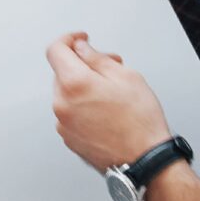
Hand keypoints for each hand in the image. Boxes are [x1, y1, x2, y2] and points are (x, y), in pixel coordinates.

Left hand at [46, 32, 171, 171]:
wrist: (144, 161)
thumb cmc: (140, 123)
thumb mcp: (126, 76)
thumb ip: (97, 57)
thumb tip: (82, 48)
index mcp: (74, 84)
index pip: (55, 50)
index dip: (69, 39)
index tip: (80, 39)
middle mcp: (62, 104)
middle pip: (62, 72)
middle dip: (83, 64)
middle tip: (110, 66)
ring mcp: (63, 124)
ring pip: (67, 93)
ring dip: (84, 86)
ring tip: (112, 92)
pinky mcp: (68, 138)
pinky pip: (70, 112)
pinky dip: (83, 105)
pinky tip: (106, 110)